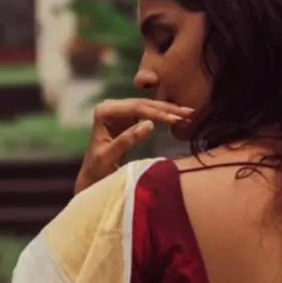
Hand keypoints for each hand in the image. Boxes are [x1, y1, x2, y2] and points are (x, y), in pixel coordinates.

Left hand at [74, 98, 193, 194]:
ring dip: (169, 111)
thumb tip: (150, 124)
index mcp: (104, 112)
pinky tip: (179, 118)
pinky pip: (149, 114)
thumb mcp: (109, 158)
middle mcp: (111, 106)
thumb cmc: (97, 171)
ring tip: (189, 114)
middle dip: (167, 109)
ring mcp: (120, 111)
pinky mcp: (128, 118)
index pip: (135, 108)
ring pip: (149, 107)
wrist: (92, 178)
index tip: (176, 119)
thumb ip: (127, 140)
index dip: (157, 112)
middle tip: (189, 113)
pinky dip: (164, 116)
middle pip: (143, 104)